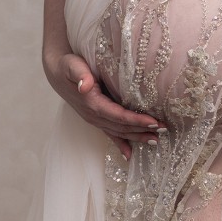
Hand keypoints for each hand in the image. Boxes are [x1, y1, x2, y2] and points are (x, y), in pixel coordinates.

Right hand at [44, 49, 164, 158]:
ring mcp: (95, 119)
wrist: (57, 72)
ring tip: (156, 140)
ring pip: (119, 132)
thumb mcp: (72, 66)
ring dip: (137, 137)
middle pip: (122, 127)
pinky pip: (110, 134)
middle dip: (143, 129)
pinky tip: (130, 155)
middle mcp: (94, 115)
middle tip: (164, 130)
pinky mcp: (96, 119)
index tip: (153, 121)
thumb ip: (80, 74)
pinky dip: (121, 144)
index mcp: (92, 103)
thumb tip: (85, 85)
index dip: (136, 119)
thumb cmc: (68, 66)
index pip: (118, 115)